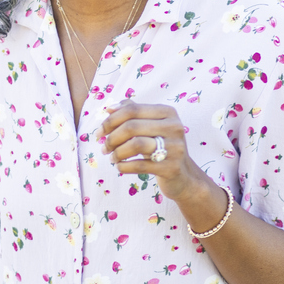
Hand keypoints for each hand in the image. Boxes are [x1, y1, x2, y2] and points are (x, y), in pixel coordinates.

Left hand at [99, 100, 216, 204]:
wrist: (183, 176)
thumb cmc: (161, 147)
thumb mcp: (151, 126)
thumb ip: (132, 113)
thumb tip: (109, 108)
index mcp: (167, 112)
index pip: (132, 109)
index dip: (111, 120)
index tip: (99, 133)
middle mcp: (174, 127)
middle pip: (132, 127)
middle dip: (111, 138)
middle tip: (103, 148)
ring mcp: (175, 147)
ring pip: (136, 144)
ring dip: (117, 152)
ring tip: (112, 158)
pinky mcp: (172, 167)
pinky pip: (140, 165)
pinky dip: (124, 166)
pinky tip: (120, 167)